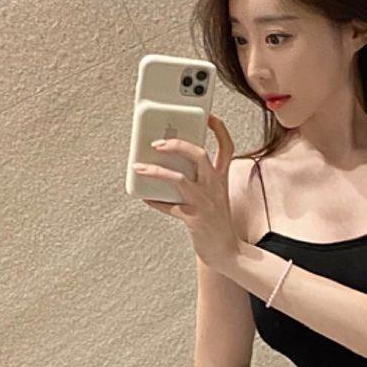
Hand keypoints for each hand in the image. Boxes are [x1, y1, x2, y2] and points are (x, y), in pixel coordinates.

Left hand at [132, 112, 239, 268]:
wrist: (227, 252)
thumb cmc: (217, 222)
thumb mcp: (215, 196)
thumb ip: (200, 179)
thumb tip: (171, 166)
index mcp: (221, 178)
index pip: (226, 145)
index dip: (218, 128)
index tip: (207, 115)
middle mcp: (215, 186)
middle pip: (199, 154)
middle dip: (178, 144)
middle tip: (158, 142)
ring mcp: (204, 202)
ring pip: (179, 179)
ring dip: (156, 171)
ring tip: (140, 167)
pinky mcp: (193, 219)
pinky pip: (169, 206)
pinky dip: (154, 201)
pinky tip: (144, 197)